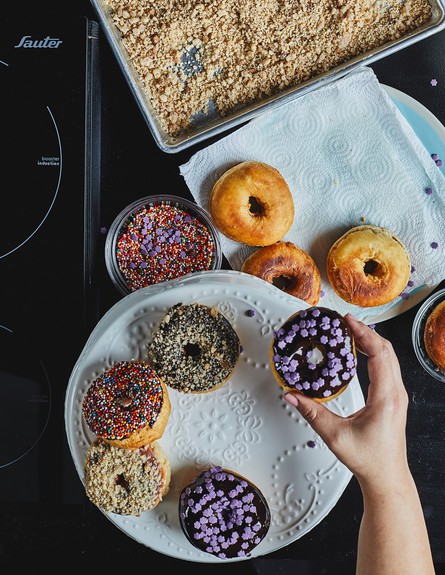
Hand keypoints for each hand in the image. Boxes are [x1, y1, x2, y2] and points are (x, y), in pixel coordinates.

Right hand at [284, 313, 409, 489]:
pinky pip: (388, 366)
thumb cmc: (368, 459)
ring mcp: (397, 395)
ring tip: (352, 331)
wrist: (386, 476)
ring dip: (372, 341)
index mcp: (386, 398)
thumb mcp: (335, 435)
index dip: (364, 334)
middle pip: (387, 350)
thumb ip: (311, 412)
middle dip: (366, 331)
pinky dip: (375, 352)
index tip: (349, 321)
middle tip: (345, 321)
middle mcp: (396, 393)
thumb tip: (292, 395)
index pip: (379, 354)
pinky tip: (361, 351)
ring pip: (389, 357)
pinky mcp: (394, 398)